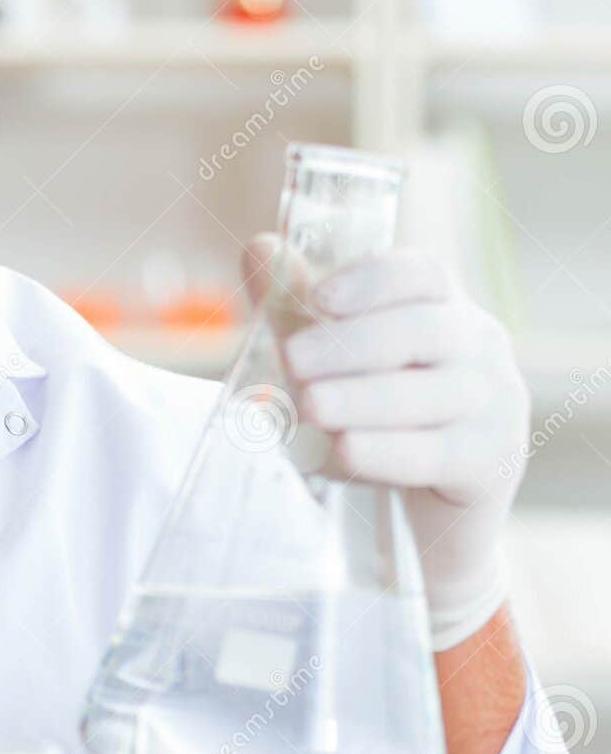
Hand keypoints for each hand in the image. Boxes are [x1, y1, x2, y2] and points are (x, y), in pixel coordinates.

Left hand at [241, 233, 526, 650]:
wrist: (427, 505)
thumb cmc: (375, 410)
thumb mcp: (333, 356)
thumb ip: (296, 305)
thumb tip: (260, 249)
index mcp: (442, 307)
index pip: (424, 274)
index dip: (373, 279)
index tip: (320, 296)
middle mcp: (477, 347)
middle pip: (425, 331)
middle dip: (352, 344)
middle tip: (292, 361)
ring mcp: (493, 403)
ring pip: (434, 394)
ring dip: (365, 398)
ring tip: (309, 406)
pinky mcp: (489, 461)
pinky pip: (439, 454)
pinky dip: (388, 452)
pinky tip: (344, 452)